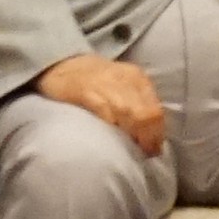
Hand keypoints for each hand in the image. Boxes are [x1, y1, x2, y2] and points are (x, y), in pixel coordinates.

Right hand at [41, 55, 168, 154]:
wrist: (62, 65)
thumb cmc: (95, 81)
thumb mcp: (123, 87)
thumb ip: (138, 105)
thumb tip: (153, 137)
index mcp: (138, 79)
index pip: (156, 112)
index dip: (156, 135)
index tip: (153, 150)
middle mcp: (125, 79)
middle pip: (145, 115)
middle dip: (146, 138)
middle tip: (141, 152)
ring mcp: (105, 84)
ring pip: (128, 114)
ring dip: (130, 135)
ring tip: (127, 149)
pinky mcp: (86, 91)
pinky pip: (104, 112)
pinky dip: (110, 127)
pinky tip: (109, 137)